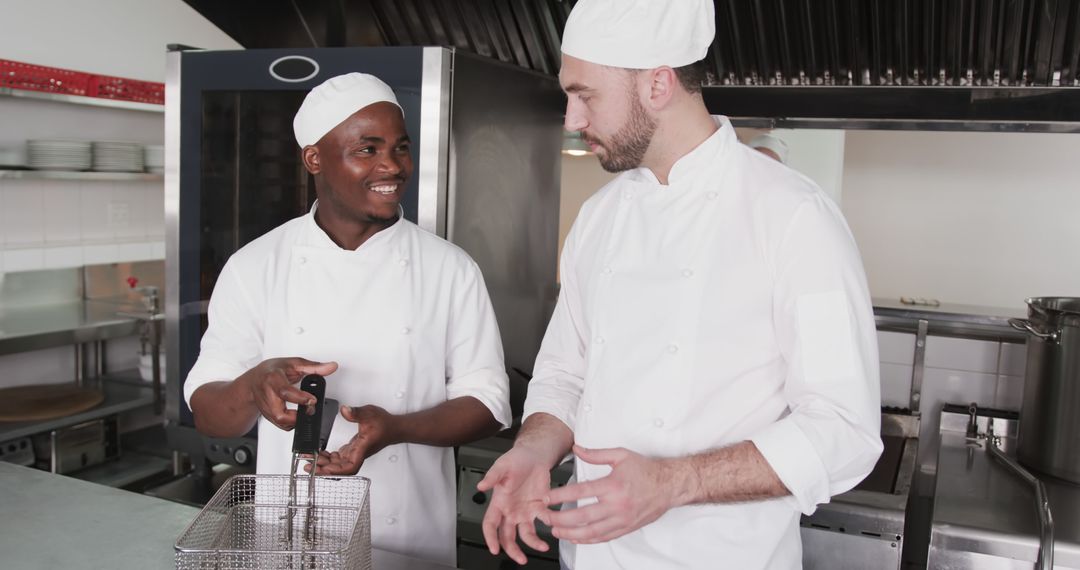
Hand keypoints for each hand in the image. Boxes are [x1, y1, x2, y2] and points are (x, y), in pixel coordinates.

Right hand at [238, 357, 337, 430]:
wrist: (255, 379)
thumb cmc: (272, 370)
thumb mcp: (294, 363)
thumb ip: (314, 367)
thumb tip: (331, 367)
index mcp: (273, 378)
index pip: (285, 391)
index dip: (300, 398)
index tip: (312, 400)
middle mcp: (267, 393)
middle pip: (279, 414)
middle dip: (296, 417)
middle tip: (309, 410)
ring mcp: (265, 406)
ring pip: (279, 422)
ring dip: (294, 421)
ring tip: (303, 412)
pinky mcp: (266, 415)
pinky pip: (279, 424)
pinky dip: (289, 423)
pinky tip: (296, 416)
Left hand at [308, 405, 398, 474]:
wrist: (394, 428)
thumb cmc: (385, 424)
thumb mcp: (370, 413)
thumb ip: (356, 412)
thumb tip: (345, 410)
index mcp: (362, 448)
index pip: (350, 466)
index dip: (336, 471)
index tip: (324, 468)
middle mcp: (358, 453)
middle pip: (340, 468)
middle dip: (323, 469)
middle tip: (308, 465)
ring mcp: (355, 452)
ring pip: (337, 464)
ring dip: (324, 464)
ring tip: (310, 460)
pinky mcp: (353, 449)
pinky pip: (338, 458)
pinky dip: (328, 458)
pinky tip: (320, 454)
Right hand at [476, 445, 554, 564]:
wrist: (534, 455)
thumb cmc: (516, 460)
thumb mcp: (502, 465)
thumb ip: (492, 477)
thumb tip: (481, 486)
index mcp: (498, 502)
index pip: (490, 525)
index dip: (490, 538)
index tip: (494, 549)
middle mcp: (511, 511)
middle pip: (507, 536)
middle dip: (512, 550)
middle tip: (520, 559)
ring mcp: (525, 511)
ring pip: (526, 534)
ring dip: (533, 543)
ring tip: (542, 547)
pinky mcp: (540, 507)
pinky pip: (544, 521)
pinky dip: (549, 525)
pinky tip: (553, 526)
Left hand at [541, 445, 678, 544]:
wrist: (669, 486)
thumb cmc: (646, 470)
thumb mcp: (621, 455)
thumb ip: (596, 454)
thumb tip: (576, 449)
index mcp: (613, 485)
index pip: (580, 492)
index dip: (560, 496)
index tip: (546, 498)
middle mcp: (616, 505)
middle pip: (582, 516)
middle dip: (560, 519)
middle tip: (545, 517)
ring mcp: (621, 519)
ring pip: (591, 532)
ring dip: (570, 534)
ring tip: (556, 531)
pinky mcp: (626, 528)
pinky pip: (604, 538)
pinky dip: (588, 540)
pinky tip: (576, 538)